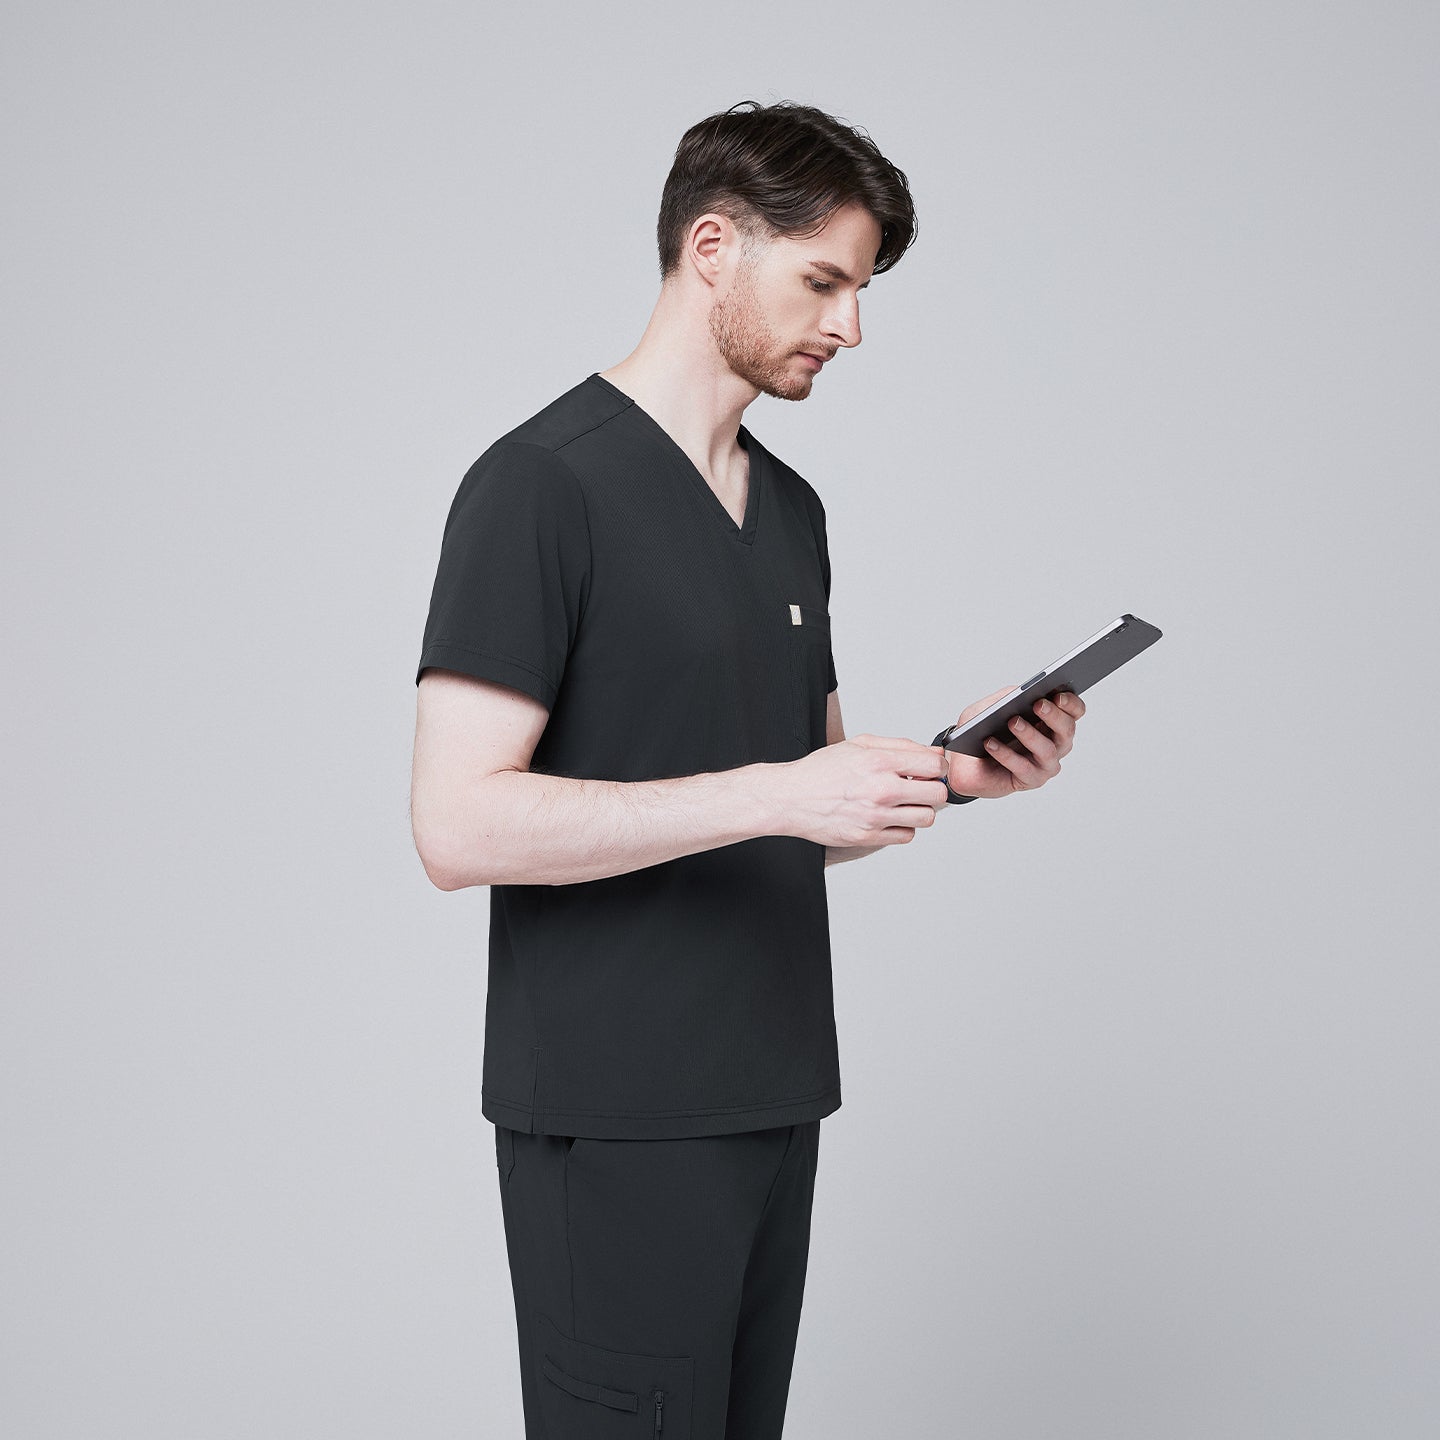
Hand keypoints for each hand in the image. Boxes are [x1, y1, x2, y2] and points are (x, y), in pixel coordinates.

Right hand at [779, 733, 950, 847]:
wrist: (791, 798)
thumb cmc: (821, 770)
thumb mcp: (859, 744)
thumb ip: (898, 745)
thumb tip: (931, 753)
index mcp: (879, 761)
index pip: (934, 765)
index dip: (937, 766)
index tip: (929, 769)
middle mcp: (880, 789)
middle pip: (937, 794)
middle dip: (932, 788)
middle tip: (919, 787)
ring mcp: (875, 816)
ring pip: (926, 817)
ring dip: (919, 809)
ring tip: (902, 803)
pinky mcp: (868, 837)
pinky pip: (906, 836)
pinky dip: (902, 827)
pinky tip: (888, 817)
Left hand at [942, 686, 1085, 799]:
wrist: (964, 763)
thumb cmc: (982, 731)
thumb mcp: (991, 707)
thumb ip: (1007, 697)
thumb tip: (1021, 691)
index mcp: (1053, 722)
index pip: (1075, 711)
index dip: (1071, 703)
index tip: (1058, 695)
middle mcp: (1056, 744)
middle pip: (1066, 730)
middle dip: (1054, 716)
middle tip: (1038, 704)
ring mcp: (1045, 764)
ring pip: (1046, 750)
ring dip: (1029, 734)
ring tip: (1012, 722)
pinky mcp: (1030, 780)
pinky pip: (1022, 767)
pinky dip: (1006, 754)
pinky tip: (991, 743)